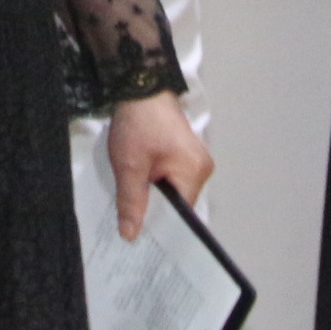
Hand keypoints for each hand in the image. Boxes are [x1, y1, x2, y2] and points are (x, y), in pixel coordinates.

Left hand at [108, 93, 214, 241]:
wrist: (139, 87)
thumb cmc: (138, 122)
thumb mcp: (130, 166)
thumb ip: (131, 202)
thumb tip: (131, 234)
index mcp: (193, 171)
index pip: (181, 213)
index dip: (161, 228)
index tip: (142, 242)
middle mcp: (201, 168)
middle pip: (179, 204)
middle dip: (155, 214)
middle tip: (132, 231)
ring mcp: (195, 159)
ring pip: (174, 192)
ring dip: (154, 198)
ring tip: (133, 211)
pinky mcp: (185, 153)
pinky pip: (173, 178)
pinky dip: (156, 185)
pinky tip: (140, 189)